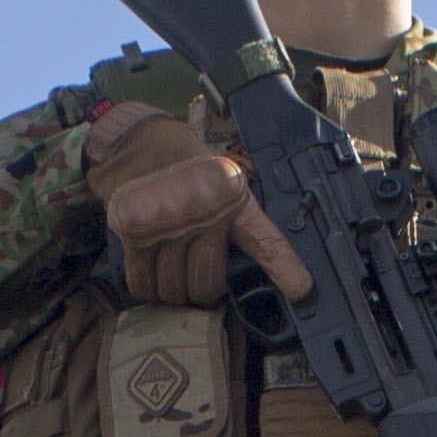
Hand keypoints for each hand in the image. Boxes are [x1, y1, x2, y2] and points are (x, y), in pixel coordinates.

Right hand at [86, 101, 311, 306]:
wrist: (136, 143)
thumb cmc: (186, 168)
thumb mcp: (222, 179)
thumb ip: (237, 214)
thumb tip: (260, 259)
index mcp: (232, 199)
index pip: (264, 239)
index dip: (284, 266)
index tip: (302, 290)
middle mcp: (201, 214)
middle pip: (207, 284)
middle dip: (204, 293)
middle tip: (200, 283)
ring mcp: (166, 226)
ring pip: (174, 289)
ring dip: (174, 291)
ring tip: (174, 273)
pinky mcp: (134, 234)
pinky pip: (144, 282)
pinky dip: (148, 288)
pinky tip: (153, 275)